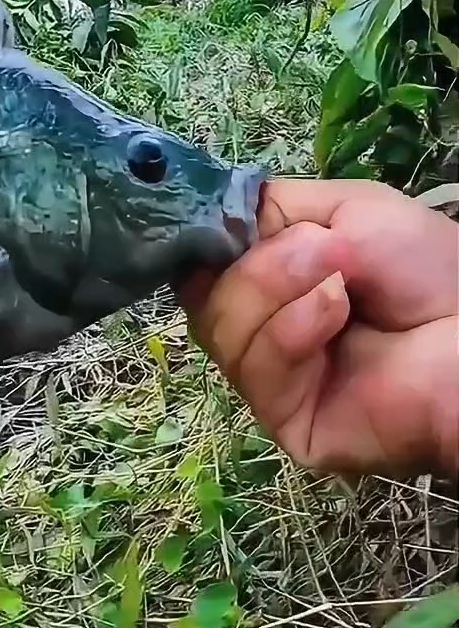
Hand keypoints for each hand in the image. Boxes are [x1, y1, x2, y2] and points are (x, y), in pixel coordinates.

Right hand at [179, 178, 458, 478]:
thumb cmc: (428, 271)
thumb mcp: (349, 208)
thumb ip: (271, 206)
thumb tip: (211, 220)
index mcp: (272, 282)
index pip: (203, 266)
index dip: (199, 242)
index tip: (218, 224)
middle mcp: (264, 331)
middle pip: (204, 298)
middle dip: (256, 265)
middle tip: (318, 250)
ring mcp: (273, 380)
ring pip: (221, 332)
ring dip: (274, 290)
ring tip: (338, 284)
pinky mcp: (287, 421)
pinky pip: (256, 370)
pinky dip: (292, 330)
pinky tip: (334, 315)